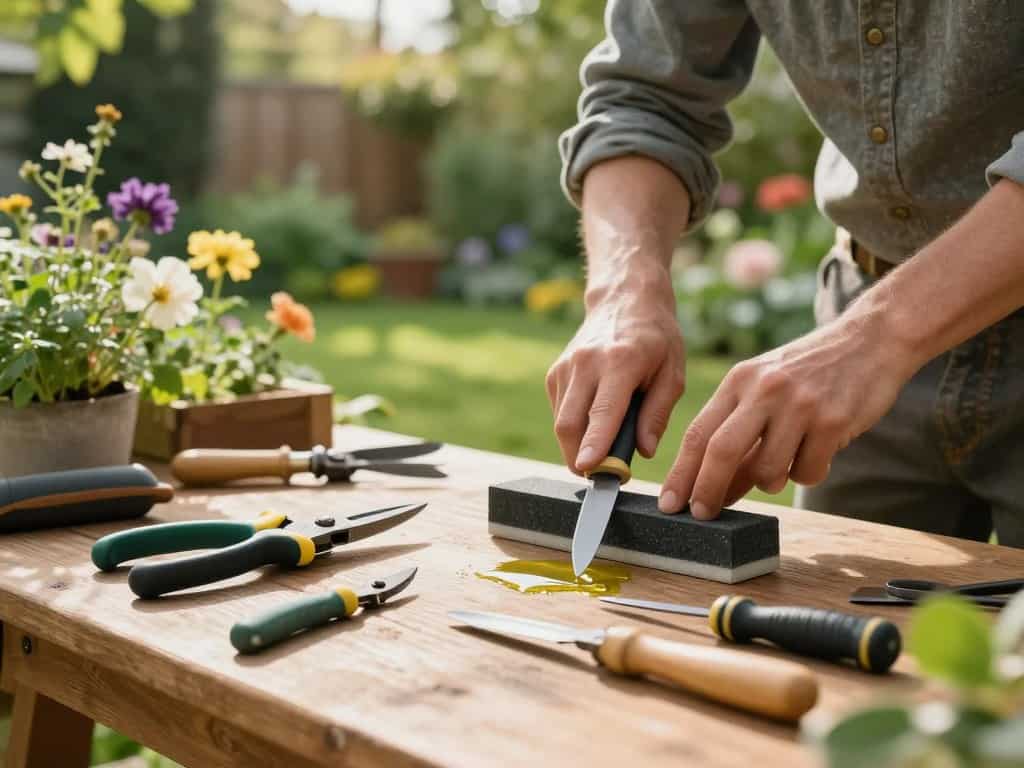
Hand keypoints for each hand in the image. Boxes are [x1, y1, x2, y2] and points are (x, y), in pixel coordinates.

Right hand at [546, 270, 684, 473]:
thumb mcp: (673, 373)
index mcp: (620, 362)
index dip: (594, 445)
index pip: (602, 412)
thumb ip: (657, 414)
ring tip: (601, 451)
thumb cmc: (656, 338)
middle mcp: (586, 363)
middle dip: (578, 457)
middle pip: (569, 423)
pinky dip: (574, 427)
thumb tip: (644, 451)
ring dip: (576, 445)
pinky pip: (560, 411)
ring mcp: (566, 367)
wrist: (625, 299)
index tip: (588, 470)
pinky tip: (594, 423)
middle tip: (599, 475)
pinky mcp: (555, 372)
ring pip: (561, 421)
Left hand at [658, 311, 915, 518]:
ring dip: (770, 481)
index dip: (681, 473)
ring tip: (786, 460)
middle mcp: (765, 390)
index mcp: (740, 380)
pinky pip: (807, 472)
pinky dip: (808, 473)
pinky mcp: (833, 421)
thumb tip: (715, 490)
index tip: (670, 503)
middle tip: (703, 515)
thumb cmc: (809, 373)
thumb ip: (738, 433)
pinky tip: (819, 450)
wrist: (871, 340)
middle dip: (707, 490)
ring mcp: (800, 405)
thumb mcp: (765, 389)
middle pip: (721, 451)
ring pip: (767, 471)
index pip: (698, 433)